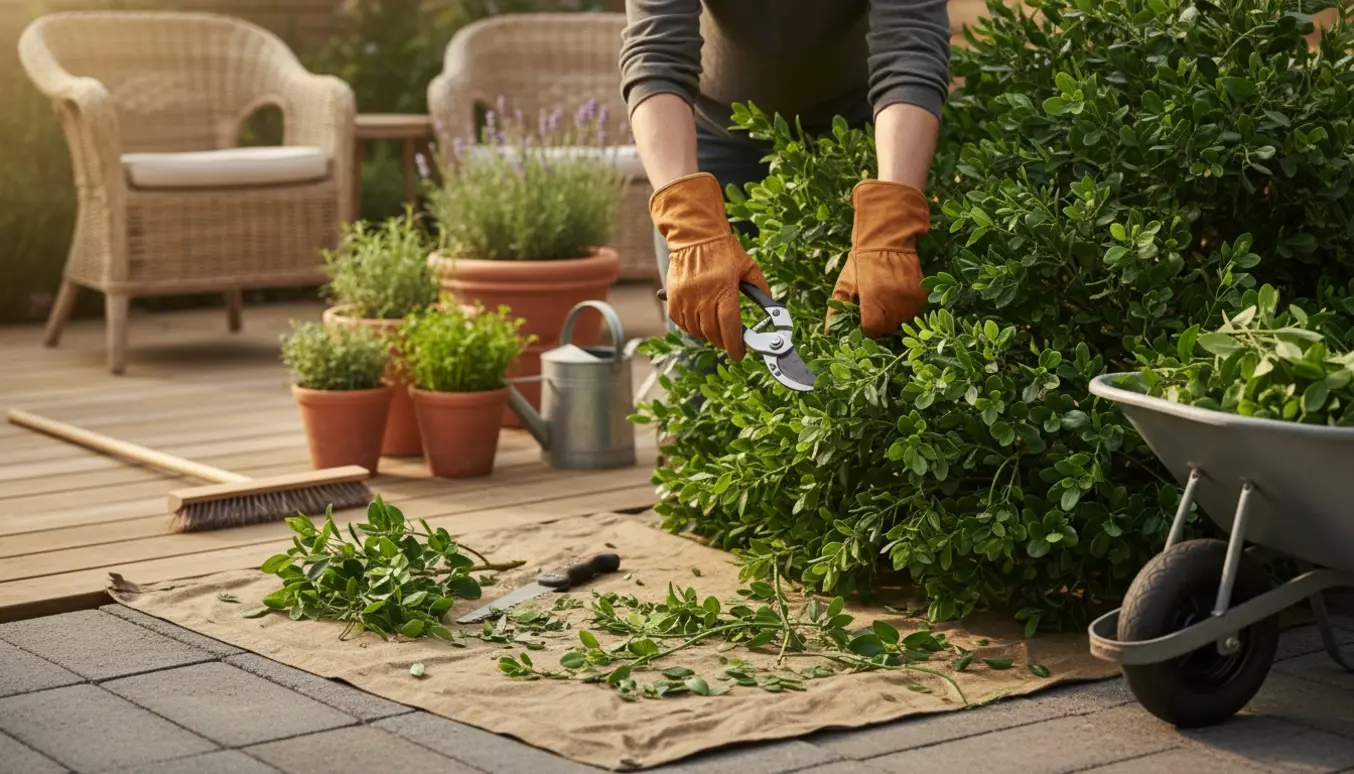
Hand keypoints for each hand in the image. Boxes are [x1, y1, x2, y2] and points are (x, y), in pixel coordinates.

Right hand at [650, 173, 769, 360]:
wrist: (695, 236)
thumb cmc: (723, 251)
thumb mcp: (748, 267)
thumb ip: (760, 288)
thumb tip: (770, 305)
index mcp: (724, 290)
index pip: (730, 328)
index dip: (735, 345)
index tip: (739, 353)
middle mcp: (703, 296)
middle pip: (713, 333)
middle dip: (723, 342)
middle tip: (730, 342)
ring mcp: (686, 298)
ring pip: (696, 330)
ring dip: (707, 335)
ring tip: (715, 330)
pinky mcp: (673, 297)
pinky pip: (680, 322)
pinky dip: (690, 327)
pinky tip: (699, 322)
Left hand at [828, 179, 929, 336]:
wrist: (887, 239)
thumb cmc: (862, 261)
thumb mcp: (845, 283)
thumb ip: (837, 308)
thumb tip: (829, 332)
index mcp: (873, 299)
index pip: (872, 330)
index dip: (866, 327)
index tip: (863, 317)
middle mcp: (894, 301)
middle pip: (887, 329)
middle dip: (879, 322)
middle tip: (874, 307)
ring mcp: (910, 299)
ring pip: (902, 323)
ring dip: (894, 318)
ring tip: (886, 301)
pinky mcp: (921, 294)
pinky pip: (915, 313)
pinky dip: (907, 310)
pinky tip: (898, 298)